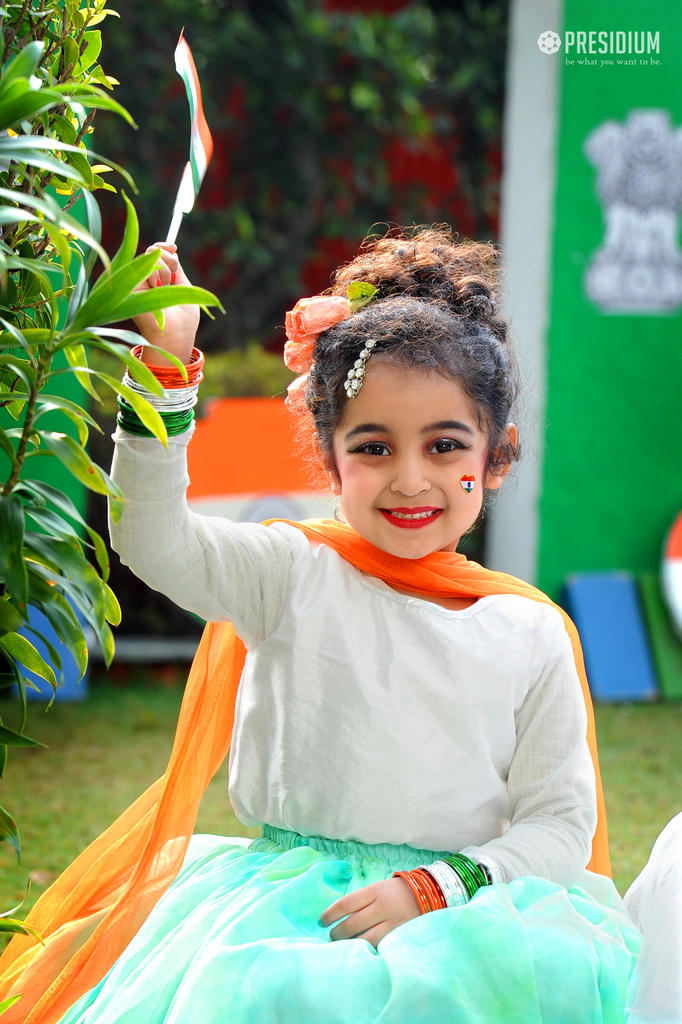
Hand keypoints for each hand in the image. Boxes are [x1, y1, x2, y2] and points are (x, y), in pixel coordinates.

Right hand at [132, 243, 199, 366]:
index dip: (164, 247)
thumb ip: (176, 268)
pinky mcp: (132, 286)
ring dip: (164, 268)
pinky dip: (157, 272)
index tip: (173, 247)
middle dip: (167, 256)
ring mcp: (138, 283)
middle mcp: (147, 280)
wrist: (175, 335)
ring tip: (167, 286)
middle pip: (152, 251)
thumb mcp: (184, 287)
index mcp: (160, 280)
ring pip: (149, 256)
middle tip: (174, 273)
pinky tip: (159, 287)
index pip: (157, 254)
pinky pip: (144, 265)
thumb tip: (172, 249)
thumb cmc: (183, 318)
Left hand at [319, 877, 420, 947]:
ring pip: (364, 940)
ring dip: (349, 945)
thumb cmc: (394, 892)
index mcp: (374, 891)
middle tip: (331, 936)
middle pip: (352, 925)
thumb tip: (337, 916)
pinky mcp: (399, 937)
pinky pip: (378, 947)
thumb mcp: (377, 888)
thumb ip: (361, 901)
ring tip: (343, 946)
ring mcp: (392, 924)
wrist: (427, 894)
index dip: (330, 914)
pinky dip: (367, 950)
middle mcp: (382, 907)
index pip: (345, 904)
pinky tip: (360, 952)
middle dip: (336, 934)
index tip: (322, 921)